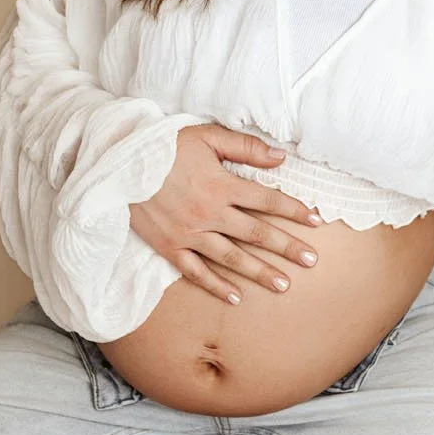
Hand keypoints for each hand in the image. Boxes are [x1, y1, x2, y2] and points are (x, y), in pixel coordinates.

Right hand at [128, 124, 323, 302]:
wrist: (117, 164)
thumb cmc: (163, 146)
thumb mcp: (206, 136)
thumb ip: (245, 147)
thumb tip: (281, 157)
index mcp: (221, 184)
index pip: (266, 200)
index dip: (293, 209)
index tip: (316, 220)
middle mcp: (209, 213)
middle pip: (256, 233)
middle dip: (287, 247)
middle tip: (311, 261)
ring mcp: (189, 234)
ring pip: (231, 257)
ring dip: (259, 272)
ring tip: (283, 285)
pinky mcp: (169, 247)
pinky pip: (196, 272)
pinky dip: (216, 286)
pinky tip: (235, 298)